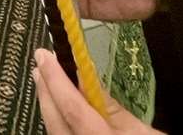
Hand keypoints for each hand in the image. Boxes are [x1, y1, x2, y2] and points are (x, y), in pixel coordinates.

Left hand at [34, 49, 161, 133]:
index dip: (56, 82)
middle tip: (40, 62)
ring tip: (44, 79)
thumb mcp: (142, 131)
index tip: (45, 56)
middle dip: (46, 91)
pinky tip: (56, 106)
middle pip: (56, 122)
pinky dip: (57, 120)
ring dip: (48, 104)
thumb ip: (112, 108)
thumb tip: (86, 77)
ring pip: (54, 131)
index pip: (73, 110)